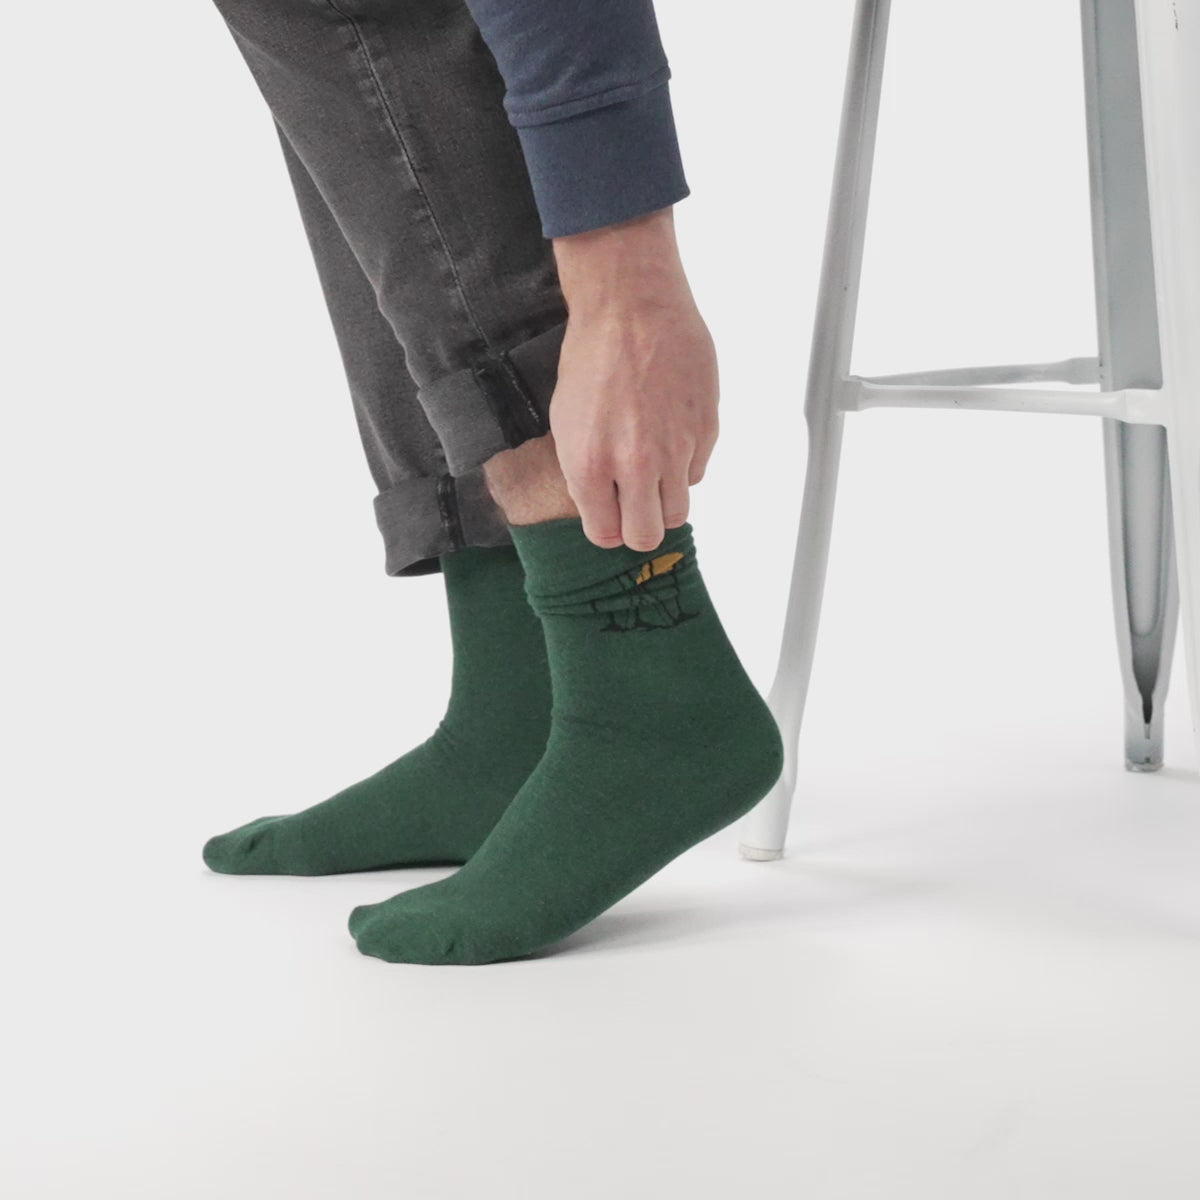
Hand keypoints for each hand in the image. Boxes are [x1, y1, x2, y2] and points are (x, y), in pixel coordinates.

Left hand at [549, 209, 718, 551]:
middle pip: (647, 536)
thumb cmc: (592, 357)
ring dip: (664, 498)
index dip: (608, 528)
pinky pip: (697, 470)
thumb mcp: (566, 421)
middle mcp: (635, 465)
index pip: (606, 535)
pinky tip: (670, 430)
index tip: (610, 516)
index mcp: (589, 466)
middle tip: (634, 505)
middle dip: (638, 526)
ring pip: (678, 511)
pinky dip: (685, 462)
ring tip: (653, 468)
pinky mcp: (706, 430)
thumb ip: (584, 473)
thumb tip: (602, 507)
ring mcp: (675, 450)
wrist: (632, 306)